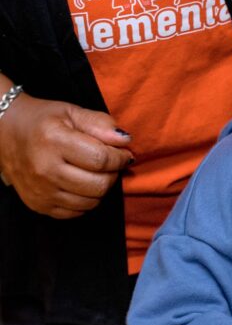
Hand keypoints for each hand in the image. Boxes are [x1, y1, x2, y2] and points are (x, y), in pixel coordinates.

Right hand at [0, 93, 133, 218]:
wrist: (4, 132)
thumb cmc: (43, 121)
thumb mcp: (72, 112)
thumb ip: (101, 124)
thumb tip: (125, 141)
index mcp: (54, 141)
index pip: (102, 159)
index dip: (120, 157)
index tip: (122, 152)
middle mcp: (44, 169)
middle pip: (99, 184)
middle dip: (113, 173)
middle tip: (109, 163)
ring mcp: (40, 190)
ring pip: (91, 202)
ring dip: (101, 188)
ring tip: (95, 172)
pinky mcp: (38, 205)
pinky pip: (76, 212)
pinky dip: (86, 200)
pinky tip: (81, 184)